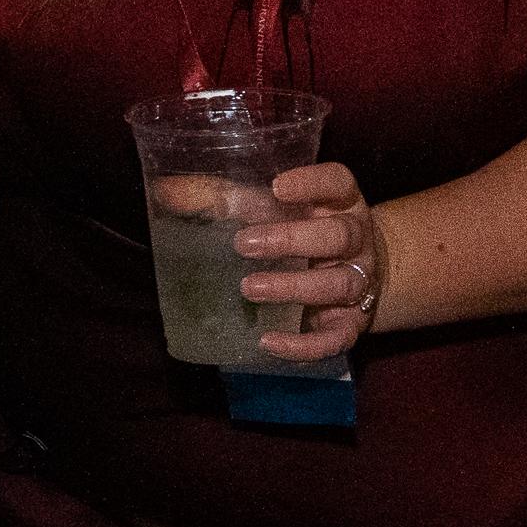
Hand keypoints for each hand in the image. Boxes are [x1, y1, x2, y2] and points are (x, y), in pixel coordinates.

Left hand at [231, 159, 384, 359]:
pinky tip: (269, 342)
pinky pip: (335, 337)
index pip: (338, 183)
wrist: (359, 274)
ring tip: (250, 288)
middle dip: (292, 239)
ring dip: (294, 286)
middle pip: (339, 235)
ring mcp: (359, 281)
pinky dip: (304, 343)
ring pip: (340, 283)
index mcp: (340, 204)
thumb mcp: (278, 211)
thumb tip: (167, 192)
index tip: (278, 186)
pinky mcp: (352, 323)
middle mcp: (357, 240)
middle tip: (245, 244)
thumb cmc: (305, 233)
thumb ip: (228, 199)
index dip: (313, 183)